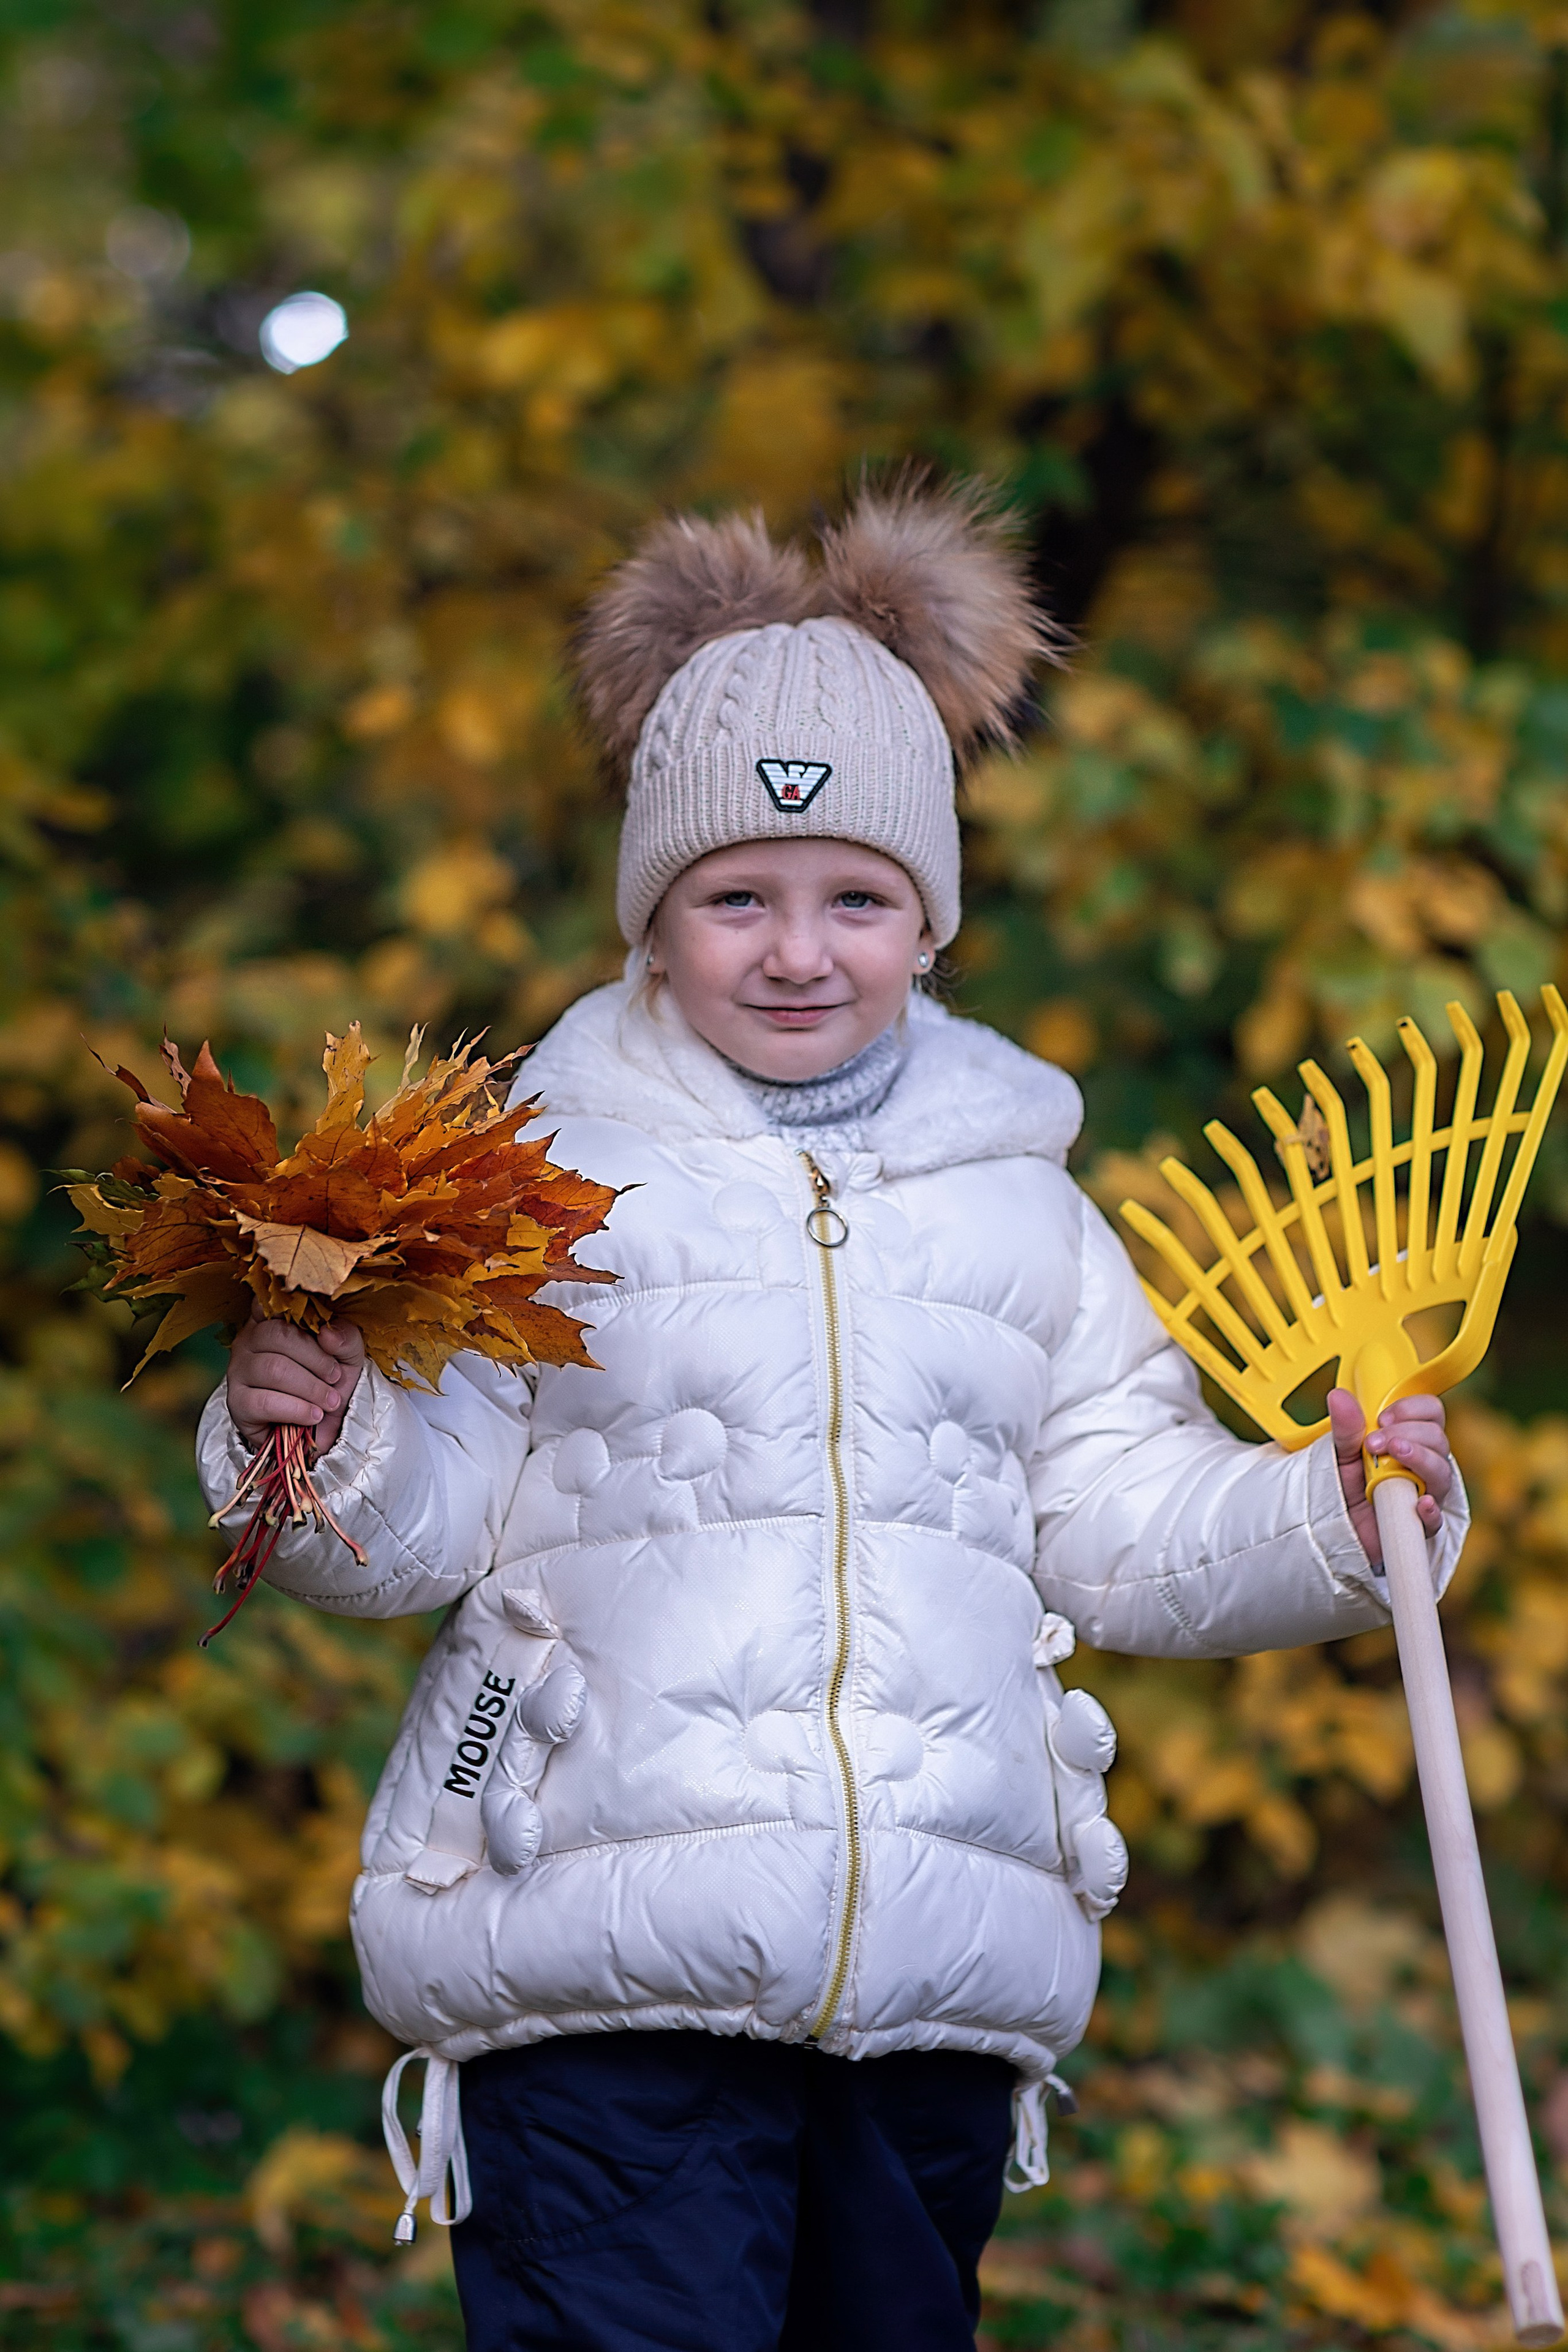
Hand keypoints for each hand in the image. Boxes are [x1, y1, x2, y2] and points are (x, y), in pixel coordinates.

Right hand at [227, 1302, 365, 1453]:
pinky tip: (313, 1415)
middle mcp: (249, 1340)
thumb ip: (345, 1337)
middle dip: (315, 1359)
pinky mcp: (237, 1402)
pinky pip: (263, 1401)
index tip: (317, 1325)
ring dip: (310, 1387)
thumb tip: (328, 1334)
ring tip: (329, 1401)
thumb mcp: (347, 1355)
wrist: (322, 1426)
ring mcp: (238, 1370)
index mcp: (272, 1320)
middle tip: (335, 1378)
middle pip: (277, 1335)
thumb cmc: (329, 1382)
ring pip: (273, 1369)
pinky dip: (295, 1409)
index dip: (290, 1308)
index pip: (269, 1302)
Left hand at [1329, 1387, 1452, 1565]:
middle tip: (1374, 1442)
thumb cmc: (1348, 1485)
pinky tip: (1420, 1502)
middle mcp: (1425, 1464)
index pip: (1431, 1413)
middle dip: (1407, 1433)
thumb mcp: (1341, 1453)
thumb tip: (1338, 1396)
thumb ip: (1345, 1427)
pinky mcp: (1420, 1524)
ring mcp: (1427, 1493)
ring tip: (1396, 1453)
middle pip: (1437, 1439)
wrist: (1339, 1525)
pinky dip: (1431, 1509)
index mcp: (1411, 1439)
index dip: (1412, 1409)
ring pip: (1442, 1472)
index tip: (1383, 1418)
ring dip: (1420, 1458)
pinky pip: (1436, 1519)